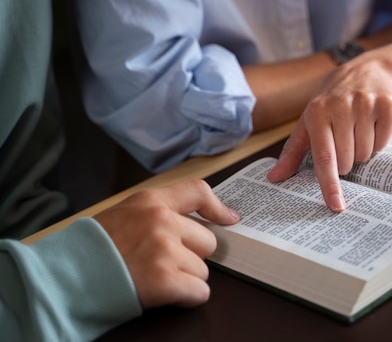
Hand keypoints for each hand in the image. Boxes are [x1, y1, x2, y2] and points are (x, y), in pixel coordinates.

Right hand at [94, 179, 239, 308]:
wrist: (63, 278)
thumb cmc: (91, 249)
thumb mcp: (123, 214)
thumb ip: (157, 213)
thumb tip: (193, 223)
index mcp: (151, 201)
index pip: (198, 192)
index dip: (218, 208)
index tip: (230, 219)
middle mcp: (162, 221)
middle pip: (207, 241)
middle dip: (193, 256)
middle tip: (166, 264)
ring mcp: (165, 250)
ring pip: (203, 270)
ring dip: (186, 279)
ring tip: (156, 279)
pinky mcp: (165, 280)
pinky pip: (200, 292)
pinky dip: (188, 298)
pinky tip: (167, 295)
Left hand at [267, 55, 391, 211]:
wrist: (368, 71)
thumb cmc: (333, 101)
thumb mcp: (309, 121)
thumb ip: (292, 151)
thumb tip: (274, 178)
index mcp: (317, 112)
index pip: (324, 157)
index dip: (329, 184)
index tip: (335, 205)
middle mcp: (341, 106)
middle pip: (347, 160)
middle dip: (346, 160)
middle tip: (344, 140)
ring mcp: (365, 104)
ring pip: (365, 154)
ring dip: (362, 151)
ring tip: (358, 129)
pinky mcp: (387, 106)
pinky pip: (383, 143)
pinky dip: (378, 142)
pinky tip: (372, 125)